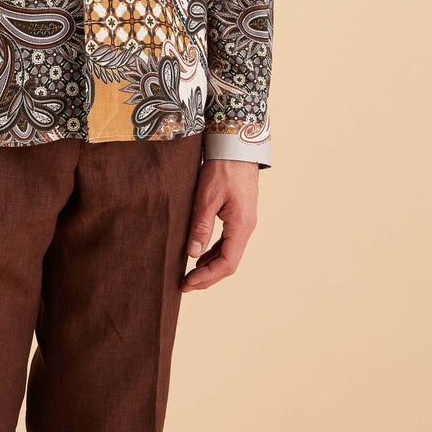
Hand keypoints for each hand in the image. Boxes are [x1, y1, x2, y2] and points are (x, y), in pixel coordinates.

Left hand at [181, 159, 258, 291]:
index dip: (207, 277)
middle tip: (185, 285)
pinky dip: (213, 252)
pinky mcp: (238, 215)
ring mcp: (243, 222)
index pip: (227, 263)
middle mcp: (246, 227)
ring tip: (190, 274)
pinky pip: (227, 241)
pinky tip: (199, 255)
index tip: (188, 283)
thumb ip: (201, 226)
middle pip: (229, 263)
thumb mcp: (207, 196)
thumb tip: (193, 254)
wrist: (237, 146)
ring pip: (228, 253)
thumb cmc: (222, 168)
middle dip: (208, 276)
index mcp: (241, 226)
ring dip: (210, 266)